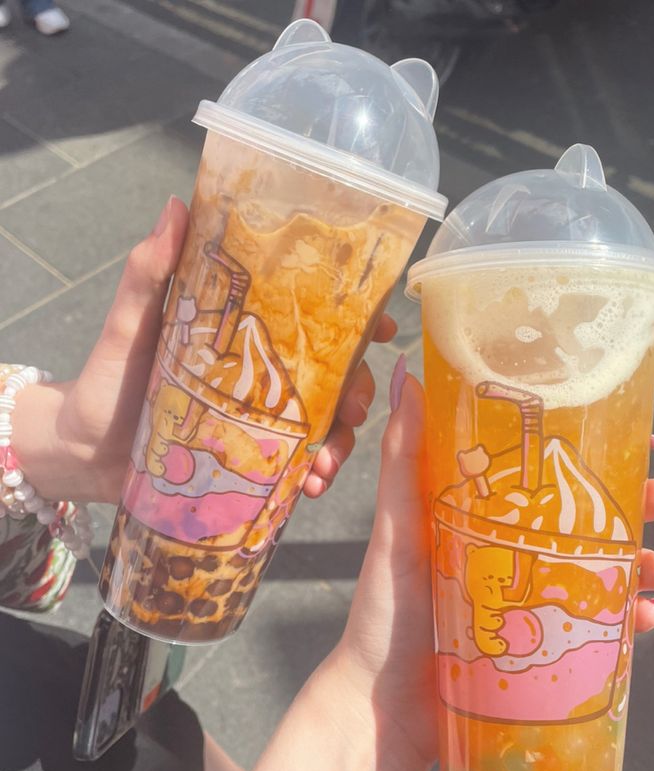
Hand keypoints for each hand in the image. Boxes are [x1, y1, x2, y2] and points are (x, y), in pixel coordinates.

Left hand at [12, 197, 393, 503]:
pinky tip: (310, 489)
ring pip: (323, 425)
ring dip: (338, 445)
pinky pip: (296, 466)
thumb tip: (177, 208)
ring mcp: (259, 420)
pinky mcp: (251, 460)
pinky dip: (311, 476)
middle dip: (355, 393)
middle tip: (352, 412)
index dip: (355, 321)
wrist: (84, 453)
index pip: (309, 321)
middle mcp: (259, 375)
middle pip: (332, 376)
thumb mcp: (128, 327)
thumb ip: (148, 274)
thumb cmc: (106, 381)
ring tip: (324, 469)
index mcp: (243, 336)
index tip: (381, 328)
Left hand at [334, 362, 653, 764]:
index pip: (546, 475)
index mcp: (478, 517)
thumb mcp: (396, 530)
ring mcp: (527, 600)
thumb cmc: (384, 614)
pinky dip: (627, 619)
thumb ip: (403, 459)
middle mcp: (507, 553)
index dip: (593, 457)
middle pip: (584, 521)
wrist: (382, 709)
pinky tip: (647, 619)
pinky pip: (595, 626)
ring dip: (642, 565)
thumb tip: (404, 375)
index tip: (639, 441)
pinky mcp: (538, 645)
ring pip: (599, 571)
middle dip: (634, 509)